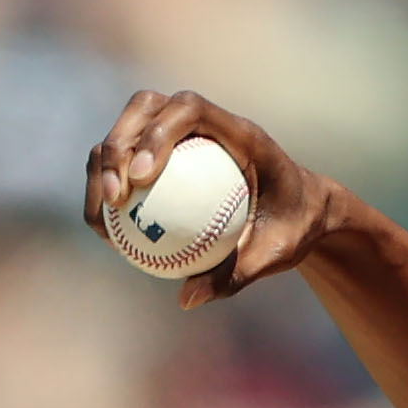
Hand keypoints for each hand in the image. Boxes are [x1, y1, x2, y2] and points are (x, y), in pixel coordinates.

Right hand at [83, 89, 345, 310]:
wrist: (304, 210)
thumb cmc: (295, 227)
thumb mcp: (278, 253)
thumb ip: (237, 272)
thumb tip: (188, 299)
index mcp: (242, 133)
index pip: (190, 109)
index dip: (158, 132)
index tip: (142, 177)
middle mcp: (207, 124)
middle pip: (146, 107)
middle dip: (118, 144)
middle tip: (117, 198)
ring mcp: (183, 132)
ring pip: (128, 129)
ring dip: (103, 165)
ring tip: (102, 218)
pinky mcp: (166, 150)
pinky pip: (127, 159)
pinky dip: (109, 185)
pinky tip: (106, 229)